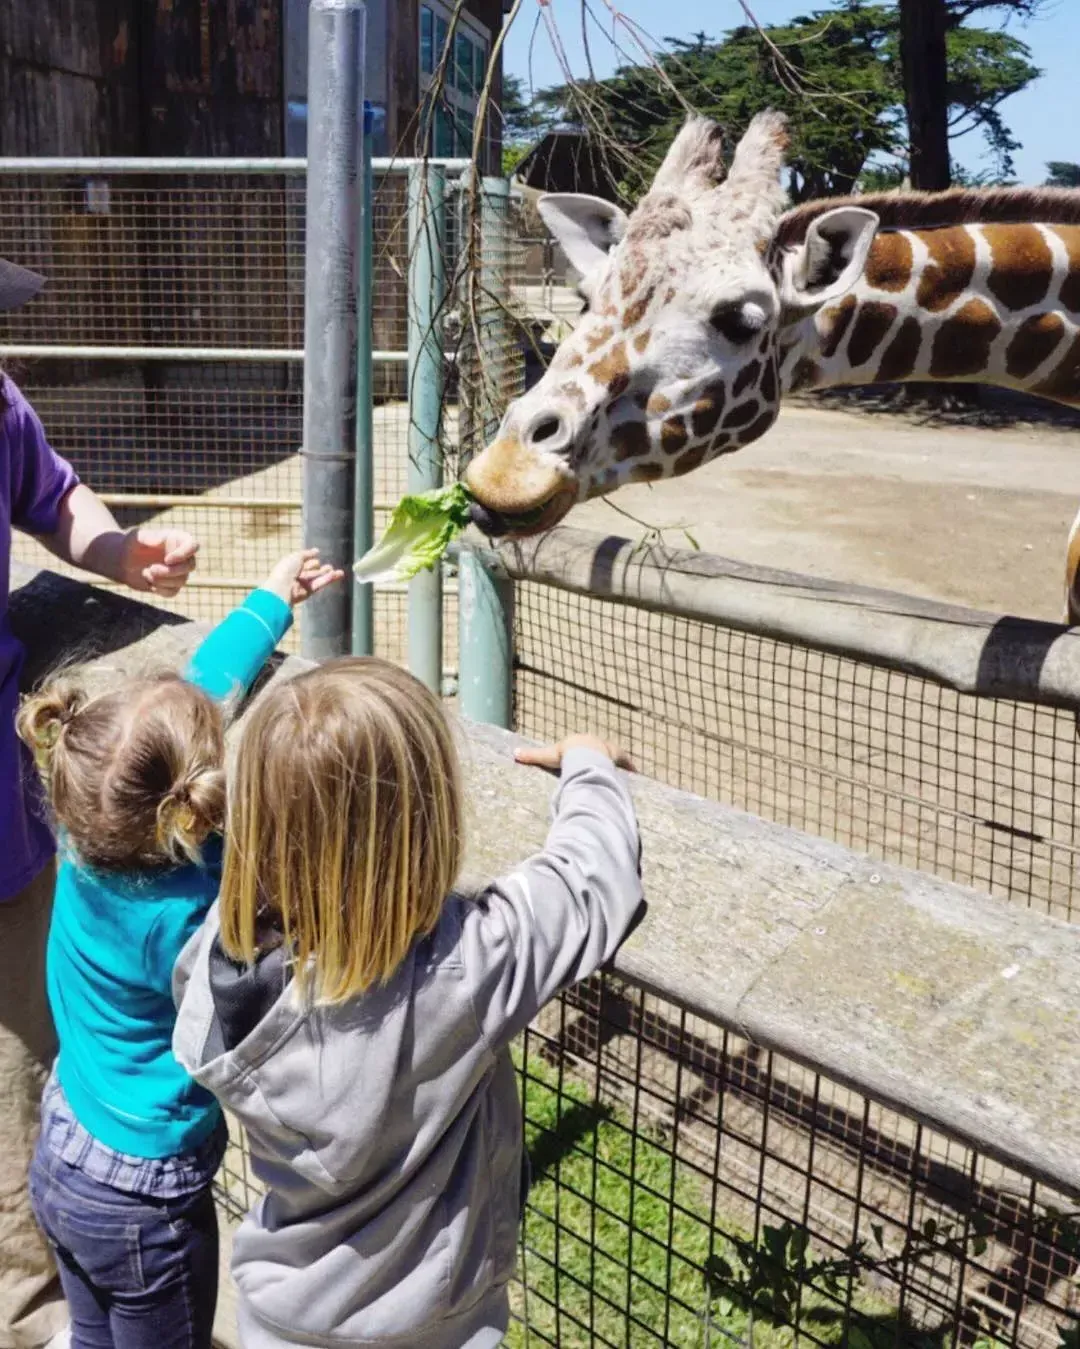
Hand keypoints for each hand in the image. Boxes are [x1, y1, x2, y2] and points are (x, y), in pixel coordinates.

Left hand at [118, 528, 198, 596]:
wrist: (122, 561)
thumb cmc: (131, 544)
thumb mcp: (136, 537)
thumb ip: (148, 536)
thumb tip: (161, 539)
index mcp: (177, 540)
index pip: (193, 546)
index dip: (184, 554)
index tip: (167, 560)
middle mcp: (182, 556)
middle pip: (190, 566)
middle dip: (171, 571)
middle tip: (151, 569)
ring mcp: (178, 571)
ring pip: (182, 581)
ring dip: (163, 580)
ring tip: (146, 573)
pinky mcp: (171, 585)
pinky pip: (173, 592)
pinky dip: (160, 590)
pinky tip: (148, 582)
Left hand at [264, 549, 344, 607]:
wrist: (283, 587)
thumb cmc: (287, 569)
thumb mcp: (297, 556)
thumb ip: (308, 554)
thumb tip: (317, 551)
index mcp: (291, 565)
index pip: (304, 561)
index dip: (311, 558)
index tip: (318, 554)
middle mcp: (297, 575)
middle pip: (312, 571)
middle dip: (321, 569)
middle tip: (330, 567)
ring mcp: (303, 584)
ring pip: (318, 578)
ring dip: (328, 575)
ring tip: (340, 572)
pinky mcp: (308, 592)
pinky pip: (319, 584)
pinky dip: (328, 580)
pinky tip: (336, 575)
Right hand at [514, 734, 634, 772]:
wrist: (584, 755)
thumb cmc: (565, 755)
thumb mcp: (547, 756)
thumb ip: (531, 756)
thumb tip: (514, 754)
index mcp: (582, 742)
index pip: (584, 745)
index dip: (585, 751)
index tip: (586, 757)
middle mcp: (597, 743)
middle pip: (601, 750)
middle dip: (603, 756)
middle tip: (605, 765)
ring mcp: (610, 750)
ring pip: (616, 756)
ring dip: (618, 763)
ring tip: (621, 772)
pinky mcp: (619, 757)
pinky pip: (626, 763)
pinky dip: (630, 768)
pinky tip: (635, 774)